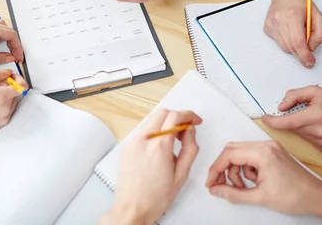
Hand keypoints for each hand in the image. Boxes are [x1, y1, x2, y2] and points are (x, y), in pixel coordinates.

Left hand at [0, 19, 23, 66]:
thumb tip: (10, 58)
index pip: (11, 35)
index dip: (18, 46)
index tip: (19, 56)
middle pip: (8, 29)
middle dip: (14, 41)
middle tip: (15, 53)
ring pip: (1, 26)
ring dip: (7, 36)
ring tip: (8, 48)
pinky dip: (0, 34)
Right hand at [0, 68, 27, 133]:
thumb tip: (8, 72)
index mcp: (1, 95)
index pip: (22, 86)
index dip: (17, 79)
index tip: (10, 77)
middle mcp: (7, 107)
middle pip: (16, 93)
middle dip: (7, 87)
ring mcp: (5, 117)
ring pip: (12, 102)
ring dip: (4, 97)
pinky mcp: (2, 124)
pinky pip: (7, 111)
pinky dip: (2, 107)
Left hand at [100, 109, 201, 224]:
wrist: (132, 209)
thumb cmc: (154, 198)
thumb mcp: (181, 175)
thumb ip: (190, 149)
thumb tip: (190, 132)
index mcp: (159, 146)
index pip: (175, 116)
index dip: (188, 115)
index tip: (195, 121)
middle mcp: (143, 140)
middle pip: (162, 113)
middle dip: (177, 117)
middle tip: (186, 130)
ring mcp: (132, 142)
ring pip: (152, 120)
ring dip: (165, 124)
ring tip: (174, 141)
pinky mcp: (127, 147)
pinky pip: (143, 130)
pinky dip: (155, 131)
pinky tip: (160, 147)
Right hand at [206, 141, 321, 220]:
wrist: (318, 198)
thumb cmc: (297, 196)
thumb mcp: (260, 197)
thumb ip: (234, 193)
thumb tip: (217, 190)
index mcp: (263, 153)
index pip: (229, 155)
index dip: (216, 169)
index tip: (211, 182)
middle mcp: (266, 145)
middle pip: (232, 150)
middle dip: (225, 169)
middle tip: (222, 185)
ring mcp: (270, 147)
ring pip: (241, 153)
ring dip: (236, 170)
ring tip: (243, 187)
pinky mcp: (273, 151)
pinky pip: (251, 155)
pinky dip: (247, 168)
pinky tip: (253, 181)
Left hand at [262, 86, 321, 152]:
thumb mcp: (315, 91)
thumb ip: (294, 96)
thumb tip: (282, 107)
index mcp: (316, 116)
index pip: (287, 122)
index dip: (273, 121)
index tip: (265, 118)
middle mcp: (320, 132)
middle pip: (293, 128)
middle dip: (293, 120)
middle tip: (304, 111)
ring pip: (302, 135)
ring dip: (304, 127)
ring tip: (318, 118)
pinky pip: (311, 141)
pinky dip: (312, 134)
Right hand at [264, 0, 321, 67]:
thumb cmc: (301, 3)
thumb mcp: (318, 16)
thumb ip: (320, 33)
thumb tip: (312, 48)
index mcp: (293, 15)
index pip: (298, 42)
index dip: (305, 55)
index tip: (310, 61)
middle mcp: (279, 20)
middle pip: (291, 47)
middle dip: (301, 53)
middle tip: (308, 56)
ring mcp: (271, 24)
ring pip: (285, 47)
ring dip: (294, 46)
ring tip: (298, 35)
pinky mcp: (267, 28)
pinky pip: (279, 43)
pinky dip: (286, 41)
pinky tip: (289, 31)